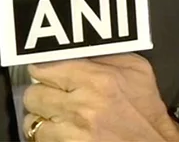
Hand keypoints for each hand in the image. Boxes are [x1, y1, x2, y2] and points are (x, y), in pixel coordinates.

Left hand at [23, 53, 178, 141]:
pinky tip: (62, 132)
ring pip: (32, 121)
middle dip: (41, 94)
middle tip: (53, 95)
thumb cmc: (146, 110)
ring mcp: (75, 133)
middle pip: (34, 94)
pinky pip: (41, 139)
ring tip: (57, 116)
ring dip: (43, 118)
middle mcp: (83, 105)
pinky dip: (47, 136)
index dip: (42, 70)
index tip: (44, 72)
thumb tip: (76, 46)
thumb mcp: (136, 70)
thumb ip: (105, 54)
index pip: (45, 68)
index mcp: (98, 79)